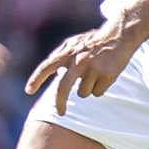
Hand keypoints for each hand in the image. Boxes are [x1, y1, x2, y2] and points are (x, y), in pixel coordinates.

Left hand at [25, 19, 143, 115]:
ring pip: (83, 93)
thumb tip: (48, 69)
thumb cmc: (93, 41)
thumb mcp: (73, 42)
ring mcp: (93, 69)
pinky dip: (99, 88)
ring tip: (94, 74)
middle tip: (61, 113)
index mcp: (68, 52)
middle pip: (63, 89)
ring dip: (87, 89)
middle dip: (59, 103)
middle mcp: (78, 61)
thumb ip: (59, 54)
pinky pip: (97, 93)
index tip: (28, 91)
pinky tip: (104, 75)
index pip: (47, 66)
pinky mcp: (107, 76)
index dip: (36, 79)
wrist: (119, 35)